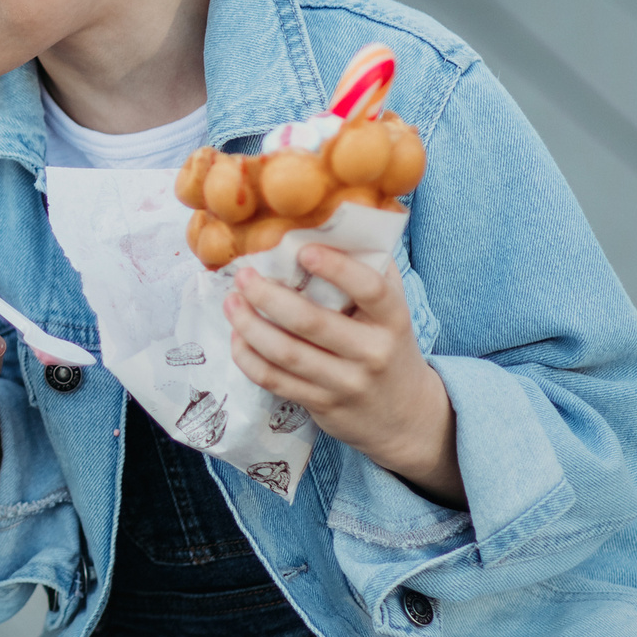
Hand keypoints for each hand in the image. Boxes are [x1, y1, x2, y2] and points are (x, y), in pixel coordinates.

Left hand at [226, 245, 463, 507]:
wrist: (405, 415)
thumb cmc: (388, 344)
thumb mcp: (391, 308)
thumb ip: (368, 269)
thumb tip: (324, 222)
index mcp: (393, 319)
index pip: (370, 289)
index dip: (336, 267)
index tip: (302, 249)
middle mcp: (372, 352)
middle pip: (312, 322)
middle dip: (268, 296)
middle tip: (243, 275)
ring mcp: (346, 383)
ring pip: (286, 353)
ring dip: (249, 325)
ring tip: (231, 301)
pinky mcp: (322, 405)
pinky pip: (275, 380)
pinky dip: (249, 357)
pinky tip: (237, 336)